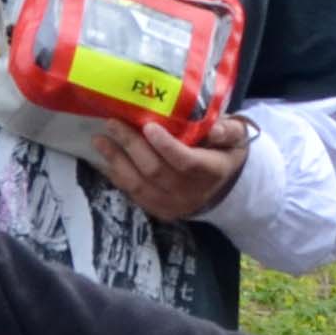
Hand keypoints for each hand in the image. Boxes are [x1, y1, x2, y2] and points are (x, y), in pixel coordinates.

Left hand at [93, 110, 252, 224]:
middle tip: (113, 124)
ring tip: (99, 140)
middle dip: (132, 146)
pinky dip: (117, 175)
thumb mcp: (236, 137)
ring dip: (116, 161)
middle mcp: (192, 193)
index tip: (148, 126)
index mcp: (212, 172)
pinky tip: (106, 158)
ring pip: (139, 185)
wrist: (223, 186)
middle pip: (156, 171)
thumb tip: (214, 129)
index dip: (166, 146)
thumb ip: (227, 130)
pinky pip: (133, 194)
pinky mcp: (159, 210)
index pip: (186, 162)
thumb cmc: (224, 152)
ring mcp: (174, 205)